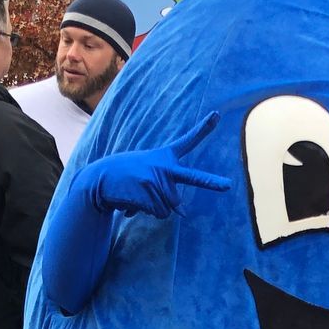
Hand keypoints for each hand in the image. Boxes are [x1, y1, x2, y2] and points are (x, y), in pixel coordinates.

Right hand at [81, 113, 231, 218]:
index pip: (187, 140)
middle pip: (194, 178)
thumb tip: (183, 213)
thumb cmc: (127, 178)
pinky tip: (133, 200)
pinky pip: (159, 212)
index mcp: (165, 156)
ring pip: (170, 207)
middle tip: (229, 186)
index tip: (217, 114)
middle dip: (211, 182)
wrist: (100, 180)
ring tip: (138, 195)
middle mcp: (165, 165)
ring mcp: (157, 179)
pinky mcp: (149, 192)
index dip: (203, 128)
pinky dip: (147, 212)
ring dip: (155, 207)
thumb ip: (170, 193)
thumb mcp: (150, 178)